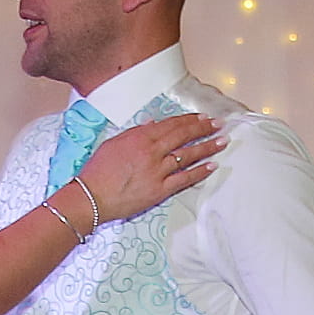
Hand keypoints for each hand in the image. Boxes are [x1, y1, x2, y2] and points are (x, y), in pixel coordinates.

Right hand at [73, 113, 225, 226]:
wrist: (91, 197)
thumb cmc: (98, 171)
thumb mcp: (114, 143)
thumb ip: (136, 132)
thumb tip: (153, 124)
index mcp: (141, 137)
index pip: (171, 124)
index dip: (189, 119)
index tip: (202, 117)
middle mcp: (152, 151)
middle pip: (183, 136)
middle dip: (203, 128)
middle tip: (218, 124)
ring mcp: (157, 171)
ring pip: (188, 155)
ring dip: (207, 146)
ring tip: (222, 141)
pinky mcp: (159, 190)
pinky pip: (184, 179)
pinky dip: (199, 171)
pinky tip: (212, 165)